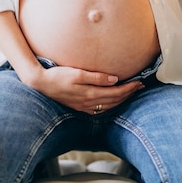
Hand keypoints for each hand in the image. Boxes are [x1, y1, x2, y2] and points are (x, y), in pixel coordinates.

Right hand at [22, 65, 143, 113]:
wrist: (41, 84)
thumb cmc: (58, 75)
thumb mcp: (77, 73)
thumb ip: (97, 77)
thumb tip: (115, 79)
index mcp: (89, 94)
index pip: (115, 92)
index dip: (129, 88)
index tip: (139, 82)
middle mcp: (88, 103)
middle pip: (114, 100)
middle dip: (128, 94)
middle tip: (140, 86)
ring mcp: (83, 107)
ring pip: (108, 106)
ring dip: (121, 100)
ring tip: (130, 93)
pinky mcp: (78, 107)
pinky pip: (99, 109)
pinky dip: (110, 105)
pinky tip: (112, 101)